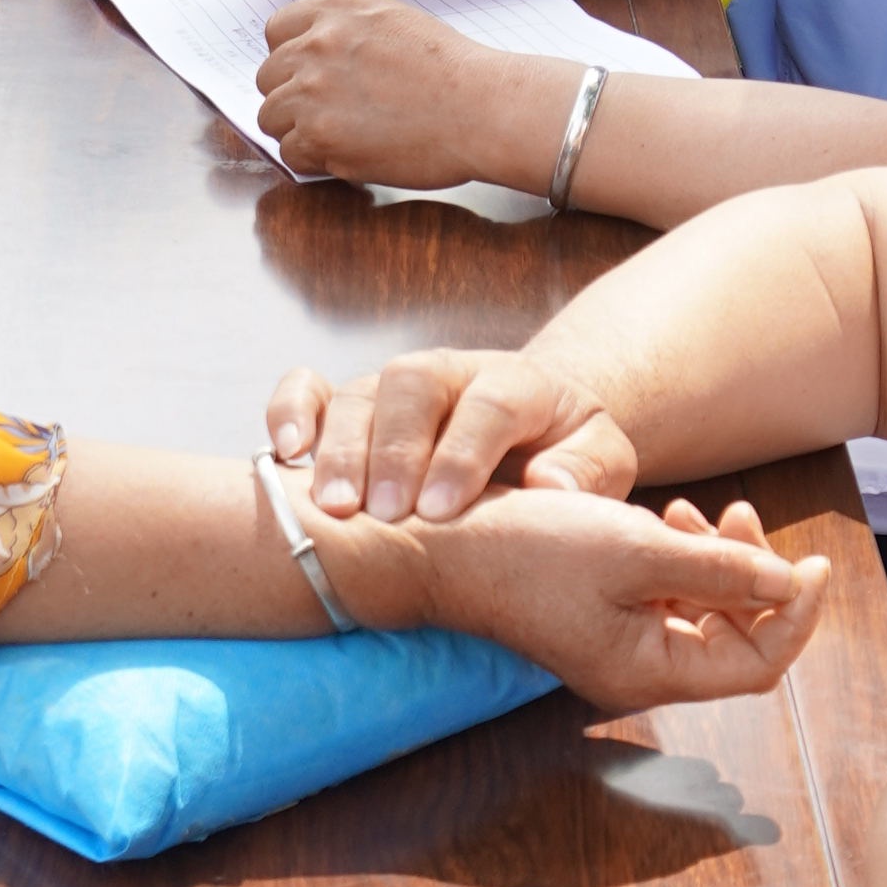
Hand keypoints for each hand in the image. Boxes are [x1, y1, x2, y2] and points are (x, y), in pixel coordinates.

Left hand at [255, 0, 560, 189]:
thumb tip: (308, 57)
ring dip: (299, 130)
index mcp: (336, 10)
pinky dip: (314, 160)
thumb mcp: (393, 21)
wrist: (481, 109)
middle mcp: (317, 45)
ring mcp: (314, 91)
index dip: (290, 58)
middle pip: (268, 77)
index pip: (276, 31)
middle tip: (329, 113)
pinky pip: (290, 154)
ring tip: (340, 136)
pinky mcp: (321, 137)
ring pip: (271, 117)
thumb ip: (344, 31)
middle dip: (292, 97)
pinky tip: (348, 154)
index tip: (308, 75)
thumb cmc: (451, 71)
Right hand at [273, 343, 636, 518]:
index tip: (443, 509)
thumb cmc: (564, 460)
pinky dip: (289, 409)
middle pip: (413, 384)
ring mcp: (396, 386)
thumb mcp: (602, 464)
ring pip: (359, 392)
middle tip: (386, 513)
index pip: (491, 402)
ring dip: (341, 448)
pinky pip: (308, 386)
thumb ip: (590, 471)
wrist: (533, 433)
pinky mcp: (354, 400)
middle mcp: (451, 374)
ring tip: (336, 509)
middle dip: (395, 448)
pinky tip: (283, 452)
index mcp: (518, 383)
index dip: (464, 451)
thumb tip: (549, 486)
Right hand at [382, 485, 824, 712]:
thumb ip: (719, 569)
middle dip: (754, 576)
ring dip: (717, 561)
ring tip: (695, 511)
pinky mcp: (598, 613)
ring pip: (702, 611)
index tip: (815, 561)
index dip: (797, 614)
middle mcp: (638, 668)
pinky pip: (666, 596)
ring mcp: (616, 643)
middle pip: (735, 636)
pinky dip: (681, 558)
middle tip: (740, 514)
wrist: (440, 545)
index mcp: (650, 669)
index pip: (758, 662)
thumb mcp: (636, 548)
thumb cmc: (529, 548)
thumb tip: (790, 583)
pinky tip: (666, 516)